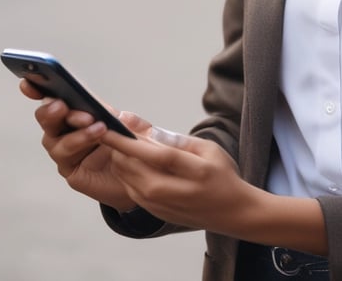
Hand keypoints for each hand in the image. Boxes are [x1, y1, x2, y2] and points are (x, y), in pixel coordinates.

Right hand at [21, 78, 146, 211]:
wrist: (143, 182)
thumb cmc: (137, 151)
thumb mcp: (141, 131)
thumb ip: (132, 123)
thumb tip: (118, 115)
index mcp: (84, 110)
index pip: (60, 96)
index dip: (41, 88)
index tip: (29, 81)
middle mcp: (70, 129)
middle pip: (49, 116)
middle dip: (52, 109)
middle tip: (61, 105)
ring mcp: (68, 150)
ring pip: (54, 138)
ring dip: (73, 128)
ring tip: (92, 122)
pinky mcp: (71, 170)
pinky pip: (65, 156)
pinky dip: (78, 143)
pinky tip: (96, 135)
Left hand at [99, 131, 258, 234]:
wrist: (231, 211)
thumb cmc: (221, 174)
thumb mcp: (209, 149)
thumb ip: (178, 140)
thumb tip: (146, 132)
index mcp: (196, 172)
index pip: (157, 155)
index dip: (132, 141)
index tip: (113, 127)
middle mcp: (177, 192)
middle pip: (137, 170)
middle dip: (118, 149)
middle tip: (111, 131)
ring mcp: (165, 206)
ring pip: (129, 181)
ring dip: (120, 161)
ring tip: (118, 143)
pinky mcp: (157, 214)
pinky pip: (132, 192)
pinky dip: (125, 174)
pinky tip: (128, 161)